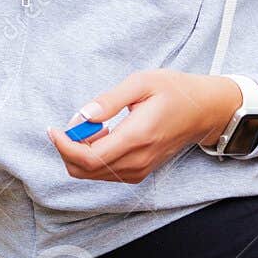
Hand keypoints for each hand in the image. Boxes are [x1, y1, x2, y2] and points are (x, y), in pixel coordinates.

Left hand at [47, 70, 243, 183]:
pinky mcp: (139, 172)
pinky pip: (106, 172)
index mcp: (138, 136)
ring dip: (80, 153)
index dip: (64, 146)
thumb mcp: (142, 82)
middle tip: (71, 124)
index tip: (54, 129)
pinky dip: (93, 157)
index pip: (90, 158)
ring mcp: (140, 169)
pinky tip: (102, 135)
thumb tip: (81, 117)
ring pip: (93, 174)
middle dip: (67, 150)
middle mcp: (138, 160)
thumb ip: (109, 100)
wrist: (204, 111)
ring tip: (92, 126)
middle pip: (86, 170)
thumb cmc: (175, 91)